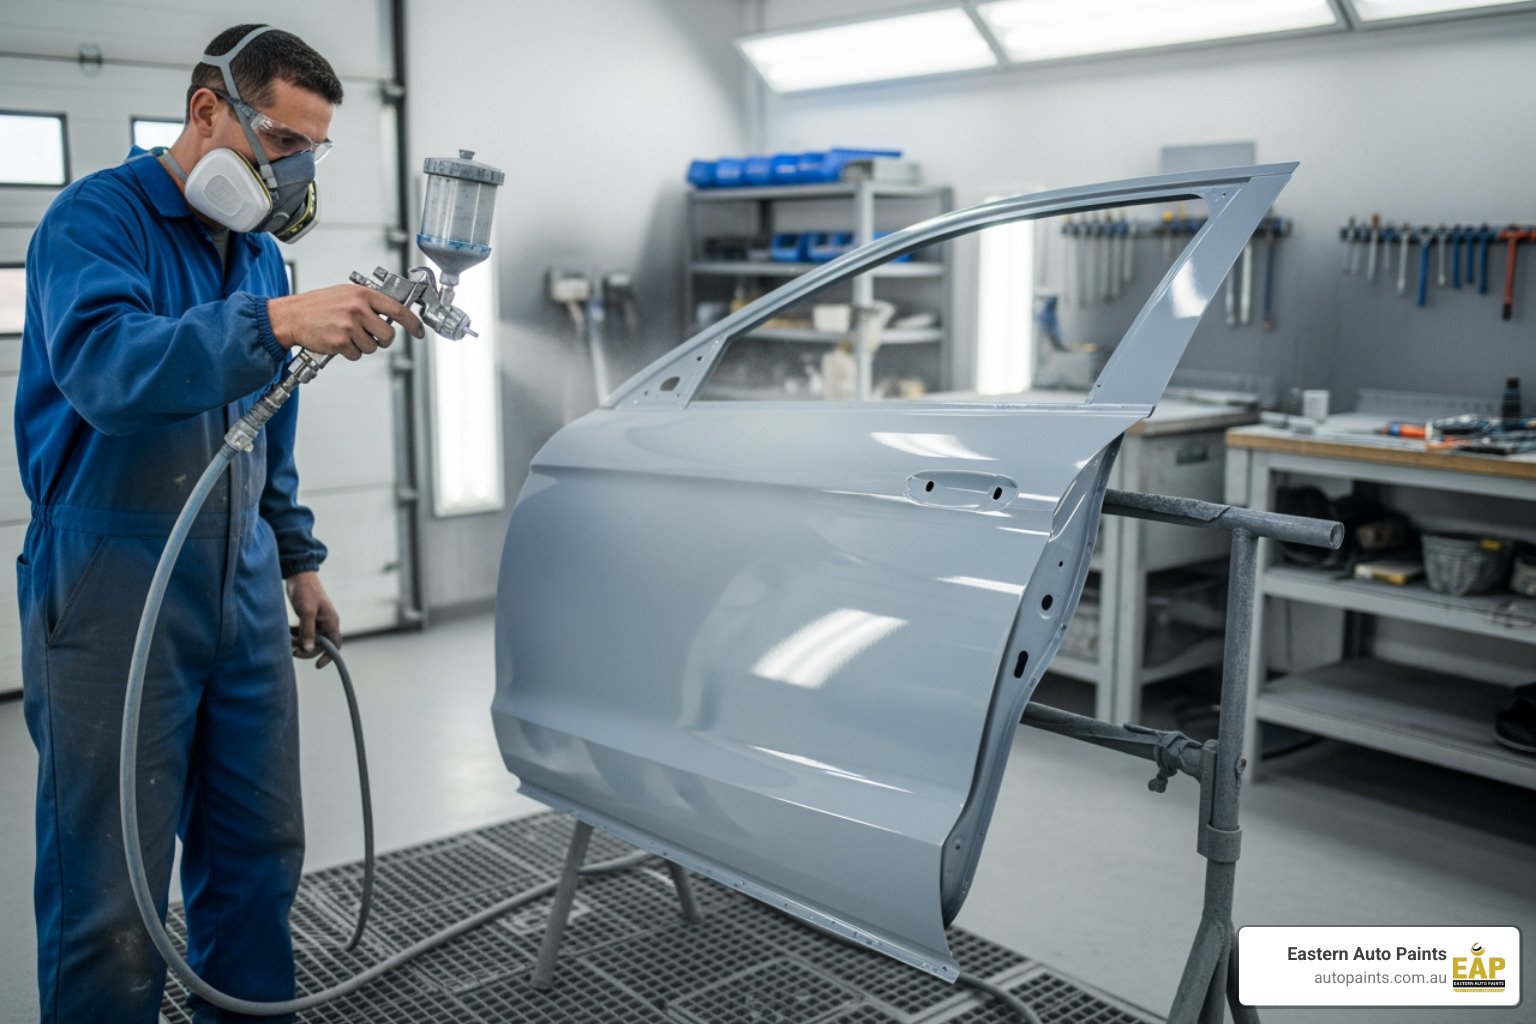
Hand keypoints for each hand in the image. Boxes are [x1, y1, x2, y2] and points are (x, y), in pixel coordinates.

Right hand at [267, 284, 424, 360]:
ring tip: (347, 334)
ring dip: (362, 346)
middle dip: (382, 340)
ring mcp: (349, 326)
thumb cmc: (317, 305)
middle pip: (388, 334)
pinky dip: (349, 352)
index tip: (419, 332)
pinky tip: (338, 341)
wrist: (291, 316)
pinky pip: (356, 355)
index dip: (412, 323)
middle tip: (372, 337)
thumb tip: (394, 312)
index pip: (398, 310)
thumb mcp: (346, 293)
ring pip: (372, 347)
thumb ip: (369, 301)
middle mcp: (358, 309)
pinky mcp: (340, 342)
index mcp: (362, 294)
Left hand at [286, 570, 341, 667]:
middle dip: (306, 649)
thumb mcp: (306, 611)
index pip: (335, 645)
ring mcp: (318, 619)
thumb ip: (308, 631)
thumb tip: (308, 649)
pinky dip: (297, 635)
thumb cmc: (305, 591)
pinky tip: (287, 632)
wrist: (299, 574)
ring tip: (287, 640)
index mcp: (331, 622)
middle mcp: (327, 622)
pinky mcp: (309, 617)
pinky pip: (305, 631)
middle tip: (292, 649)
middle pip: (320, 644)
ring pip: (311, 638)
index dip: (328, 656)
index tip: (317, 665)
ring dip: (300, 642)